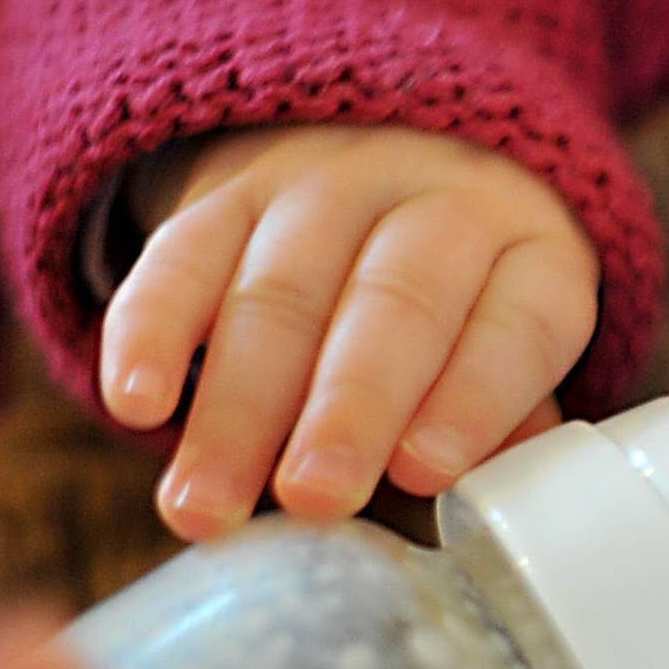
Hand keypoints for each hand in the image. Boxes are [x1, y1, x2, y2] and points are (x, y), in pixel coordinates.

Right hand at [102, 122, 594, 539]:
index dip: (473, 398)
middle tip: (315, 498)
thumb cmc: (467, 298)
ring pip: (278, 294)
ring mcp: (327, 185)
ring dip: (238, 409)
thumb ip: (505, 421)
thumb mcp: (515, 340)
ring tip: (207, 506)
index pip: (516, 322)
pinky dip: (153, 332)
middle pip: (393, 305)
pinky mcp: (228, 190)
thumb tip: (486, 510)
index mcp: (532, 249)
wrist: (390, 158)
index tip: (423, 473)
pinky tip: (137, 404)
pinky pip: (182, 256)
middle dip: (348, 411)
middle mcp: (435, 201)